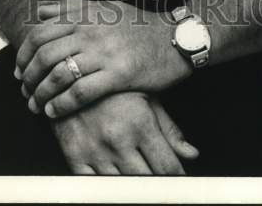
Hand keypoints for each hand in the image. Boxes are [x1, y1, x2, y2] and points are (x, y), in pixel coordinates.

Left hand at [15, 0, 189, 118]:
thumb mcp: (106, 7)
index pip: (41, 32)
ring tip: (35, 106)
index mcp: (86, 15)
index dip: (24, 53)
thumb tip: (42, 11)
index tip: (19, 69)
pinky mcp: (118, 74)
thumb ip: (73, 7)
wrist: (175, 39)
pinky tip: (54, 112)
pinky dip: (61, 104)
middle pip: (45, 54)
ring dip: (41, 93)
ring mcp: (104, 53)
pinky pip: (80, 92)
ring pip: (59, 74)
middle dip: (29, 76)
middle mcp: (91, 31)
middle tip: (25, 91)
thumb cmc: (139, 26)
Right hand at [51, 90, 198, 174]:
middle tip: (162, 183)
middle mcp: (118, 139)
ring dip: (134, 188)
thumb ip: (170, 129)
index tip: (180, 180)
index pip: (167, 167)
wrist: (69, 72)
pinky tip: (116, 181)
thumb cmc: (114, 85)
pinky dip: (107, 188)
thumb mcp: (146, 98)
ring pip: (122, 188)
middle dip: (158, 185)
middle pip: (147, 182)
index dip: (177, 177)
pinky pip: (94, 186)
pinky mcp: (74, 156)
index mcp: (139, 123)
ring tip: (140, 179)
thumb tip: (192, 155)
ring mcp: (95, 150)